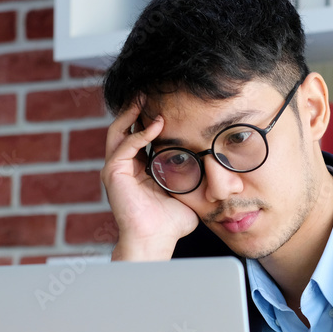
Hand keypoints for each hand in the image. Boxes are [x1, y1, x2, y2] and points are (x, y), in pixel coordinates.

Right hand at [101, 97, 198, 260]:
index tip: (166, 104)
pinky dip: (139, 133)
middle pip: (124, 128)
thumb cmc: (171, 224)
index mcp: (139, 170)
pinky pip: (124, 145)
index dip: (149, 118)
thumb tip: (219, 169)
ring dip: (132, 112)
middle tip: (149, 91)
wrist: (155, 240)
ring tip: (145, 97)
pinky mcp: (113, 173)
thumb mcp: (187, 193)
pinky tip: (156, 125)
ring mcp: (116, 169)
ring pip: (118, 130)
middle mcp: (124, 167)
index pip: (139, 136)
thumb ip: (196, 178)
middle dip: (135, 108)